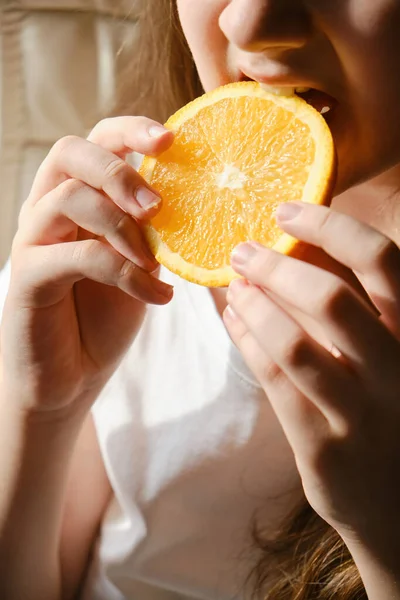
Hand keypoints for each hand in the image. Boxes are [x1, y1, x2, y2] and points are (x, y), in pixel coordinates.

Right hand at [1, 117, 173, 414]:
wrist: (71, 375)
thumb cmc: (106, 316)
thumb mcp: (138, 264)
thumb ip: (152, 230)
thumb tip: (204, 200)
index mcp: (78, 198)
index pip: (95, 142)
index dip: (129, 130)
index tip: (171, 139)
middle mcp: (48, 210)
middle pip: (70, 153)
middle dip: (120, 171)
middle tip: (157, 207)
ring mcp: (33, 241)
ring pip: (70, 198)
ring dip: (123, 228)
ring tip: (156, 263)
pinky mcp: (28, 277)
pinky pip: (77, 256)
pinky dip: (124, 273)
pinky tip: (157, 297)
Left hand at [224, 201, 399, 552]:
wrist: (399, 502)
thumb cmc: (389, 406)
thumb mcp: (390, 352)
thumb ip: (358, 307)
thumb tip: (297, 248)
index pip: (382, 260)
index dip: (330, 227)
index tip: (285, 211)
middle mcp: (396, 369)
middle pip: (331, 298)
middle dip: (276, 267)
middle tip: (242, 251)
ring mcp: (361, 412)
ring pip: (294, 343)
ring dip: (254, 305)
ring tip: (232, 286)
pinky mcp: (324, 446)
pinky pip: (274, 381)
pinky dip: (246, 342)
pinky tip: (233, 321)